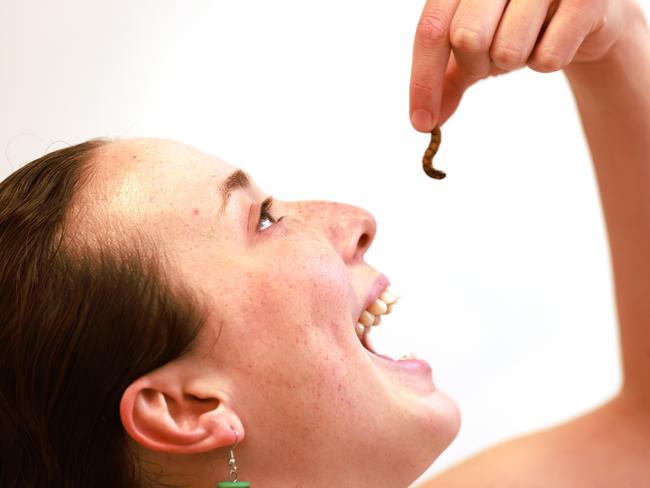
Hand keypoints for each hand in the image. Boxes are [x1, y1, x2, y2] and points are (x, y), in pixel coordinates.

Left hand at [409, 0, 632, 131]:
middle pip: (466, 38)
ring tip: (531, 39)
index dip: (423, 80)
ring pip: (507, 50)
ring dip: (516, 60)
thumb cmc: (521, 25)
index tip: (421, 123)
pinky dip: (548, 61)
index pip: (432, 29)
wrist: (585, 12)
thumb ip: (443, 79)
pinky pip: (548, 57)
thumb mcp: (474, 50)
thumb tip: (423, 122)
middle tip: (494, 55)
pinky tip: (558, 38)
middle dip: (476, 64)